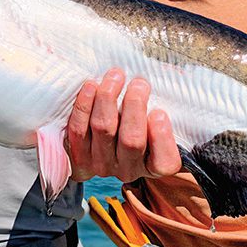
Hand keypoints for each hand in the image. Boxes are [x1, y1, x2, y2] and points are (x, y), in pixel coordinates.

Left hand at [67, 68, 180, 182]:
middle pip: (131, 140)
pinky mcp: (78, 157)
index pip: (164, 162)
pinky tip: (91, 86)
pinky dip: (84, 106)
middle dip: (134, 105)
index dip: (162, 138)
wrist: (105, 137)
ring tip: (115, 76)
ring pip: (103, 129)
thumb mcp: (156, 118)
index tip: (159, 112)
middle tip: (138, 83)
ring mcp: (101, 165)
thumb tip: (168, 76)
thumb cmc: (139, 120)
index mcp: (154, 165)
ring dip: (108, 98)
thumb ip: (163, 105)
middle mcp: (128, 170)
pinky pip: (78, 130)